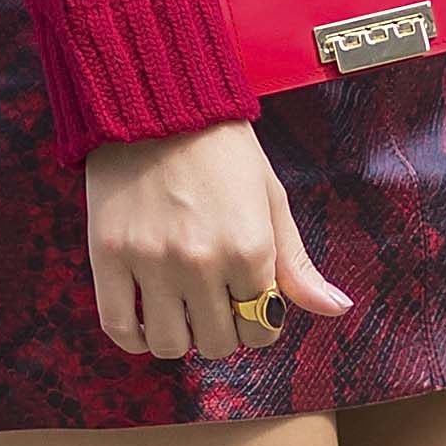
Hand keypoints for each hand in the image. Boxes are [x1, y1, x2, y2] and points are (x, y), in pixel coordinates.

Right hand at [85, 122, 354, 360]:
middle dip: (220, 328)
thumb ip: (297, 263)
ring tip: (178, 304)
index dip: (257, 319)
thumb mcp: (269, 197)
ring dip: (179, 334)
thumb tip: (337, 310)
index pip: (262, 330)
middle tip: (211, 297)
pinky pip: (120, 328)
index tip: (244, 297)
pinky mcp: (108, 255)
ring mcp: (151, 260)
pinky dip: (134, 336)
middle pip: (217, 343)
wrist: (156, 100)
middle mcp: (202, 260)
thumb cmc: (221, 147)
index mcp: (250, 246)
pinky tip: (145, 315)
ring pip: (170, 345)